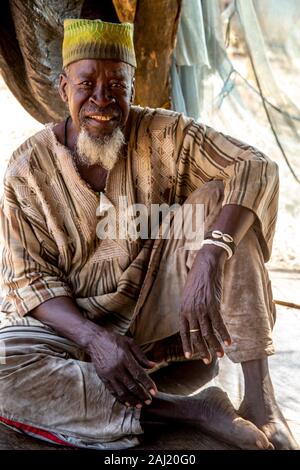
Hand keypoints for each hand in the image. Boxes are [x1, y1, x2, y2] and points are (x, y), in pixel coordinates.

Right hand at [87, 328, 156, 407]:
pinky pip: (113, 392)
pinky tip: (128, 402)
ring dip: (132, 400)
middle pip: (131, 386)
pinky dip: (121, 399)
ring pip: (122, 392)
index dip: (147, 384)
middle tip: (149, 401)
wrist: (95, 340)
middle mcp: (117, 368)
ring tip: (140, 404)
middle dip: (142, 395)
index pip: (139, 374)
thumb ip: (142, 356)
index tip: (154, 392)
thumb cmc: (114, 340)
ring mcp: (109, 374)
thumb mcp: (130, 343)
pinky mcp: (103, 378)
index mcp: (125, 358)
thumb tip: (154, 366)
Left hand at [180, 244, 230, 362]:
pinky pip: (219, 324)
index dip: (187, 344)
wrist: (205, 266)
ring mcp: (201, 309)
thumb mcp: (188, 296)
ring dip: (215, 345)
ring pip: (208, 332)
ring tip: (220, 355)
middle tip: (208, 361)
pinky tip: (228, 342)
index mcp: (183, 310)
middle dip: (203, 350)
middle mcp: (190, 311)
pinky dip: (224, 334)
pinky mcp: (212, 305)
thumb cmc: (197, 280)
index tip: (190, 356)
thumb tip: (196, 322)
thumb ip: (190, 309)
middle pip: (197, 335)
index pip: (184, 332)